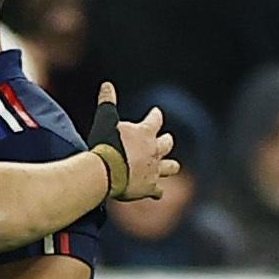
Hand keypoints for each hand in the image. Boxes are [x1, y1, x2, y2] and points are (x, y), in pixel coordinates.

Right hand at [88, 82, 178, 201]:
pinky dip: (157, 191)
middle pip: (167, 143)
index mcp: (145, 133)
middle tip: (166, 140)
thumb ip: (107, 103)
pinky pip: (157, 191)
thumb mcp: (105, 120)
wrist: (106, 172)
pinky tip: (156, 193)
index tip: (156, 112)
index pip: (155, 119)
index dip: (156, 115)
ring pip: (170, 167)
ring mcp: (154, 170)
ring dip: (170, 166)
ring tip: (173, 166)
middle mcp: (154, 150)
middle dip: (166, 141)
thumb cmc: (106, 144)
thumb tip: (107, 85)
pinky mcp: (149, 187)